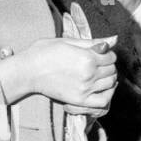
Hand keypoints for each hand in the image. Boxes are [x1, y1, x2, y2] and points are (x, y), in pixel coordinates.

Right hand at [0, 35, 117, 114]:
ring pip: (110, 83)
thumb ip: (92, 42)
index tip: (99, 54)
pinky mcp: (80, 100)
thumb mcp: (68, 41)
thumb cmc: (44, 52)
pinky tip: (102, 88)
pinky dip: (108, 94)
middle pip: (112, 70)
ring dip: (109, 78)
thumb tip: (113, 39)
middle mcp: (89, 73)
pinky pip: (104, 100)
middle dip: (108, 65)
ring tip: (99, 74)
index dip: (107, 53)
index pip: (111, 56)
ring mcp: (85, 88)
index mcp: (87, 57)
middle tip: (98, 64)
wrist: (27, 71)